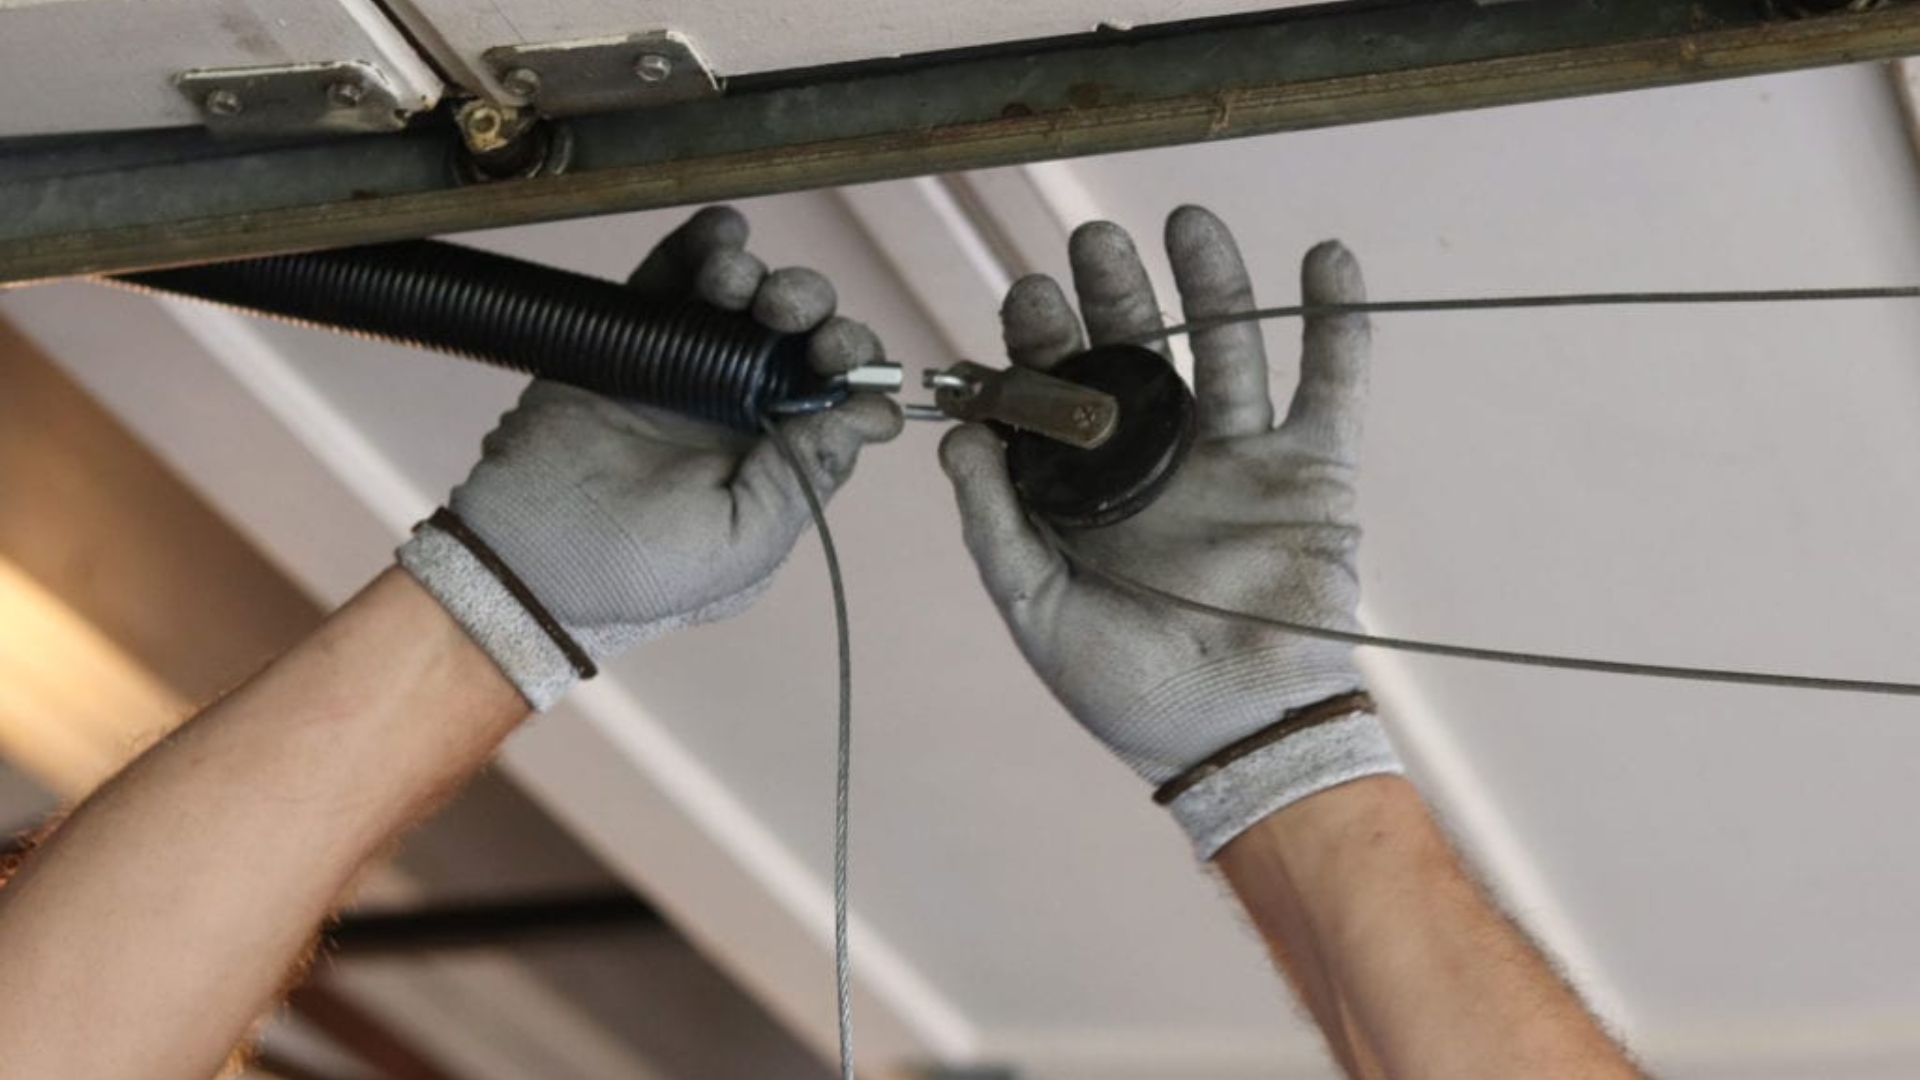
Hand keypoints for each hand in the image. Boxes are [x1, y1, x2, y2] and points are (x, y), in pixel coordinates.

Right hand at [400, 206, 902, 708]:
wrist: (526, 552)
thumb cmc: (635, 573)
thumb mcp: (743, 546)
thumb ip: (805, 478)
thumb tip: (869, 416)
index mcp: (778, 460)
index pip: (838, 397)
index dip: (854, 367)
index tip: (839, 358)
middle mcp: (740, 411)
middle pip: (802, 337)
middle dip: (812, 309)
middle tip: (788, 312)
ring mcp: (688, 370)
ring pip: (746, 302)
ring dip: (757, 277)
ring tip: (732, 285)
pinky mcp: (632, 337)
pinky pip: (673, 279)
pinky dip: (703, 243)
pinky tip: (722, 232)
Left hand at [939, 205, 1398, 855]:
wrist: (1235, 737)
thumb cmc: (1127, 689)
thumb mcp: (1035, 609)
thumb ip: (993, 523)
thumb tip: (957, 435)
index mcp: (1094, 487)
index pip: (1063, 391)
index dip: (1042, 342)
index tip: (1025, 298)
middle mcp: (1164, 460)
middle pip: (1140, 353)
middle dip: (1115, 294)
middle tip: (1090, 242)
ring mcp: (1241, 461)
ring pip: (1228, 348)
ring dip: (1212, 282)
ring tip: (1186, 219)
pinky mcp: (1314, 475)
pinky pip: (1332, 386)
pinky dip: (1337, 323)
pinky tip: (1326, 257)